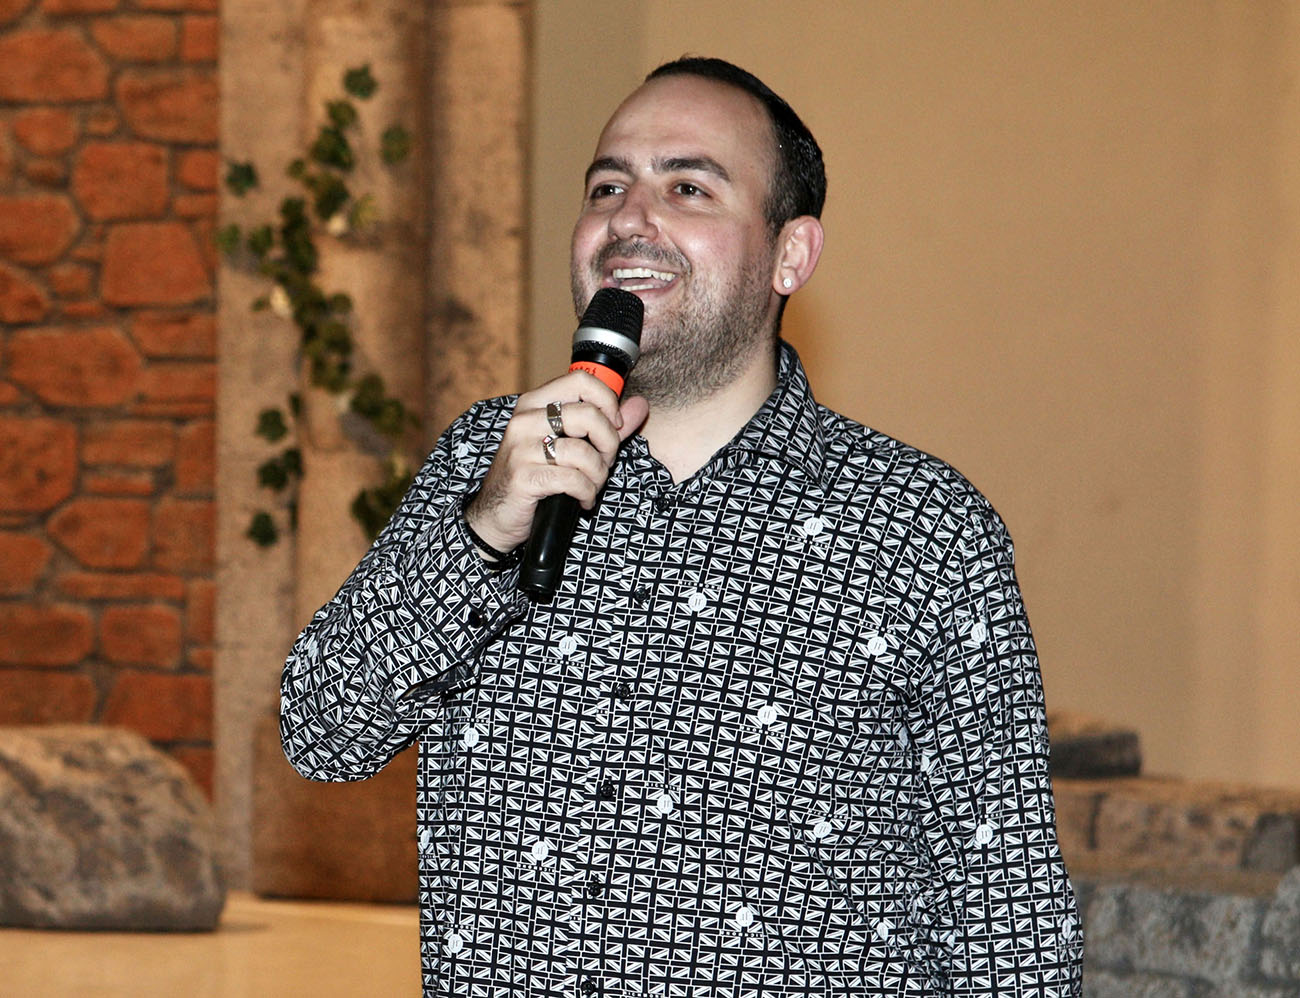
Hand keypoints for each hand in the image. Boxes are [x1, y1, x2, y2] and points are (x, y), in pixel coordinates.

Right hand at [465, 371, 647, 555]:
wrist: (496, 516)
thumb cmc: (535, 476)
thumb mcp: (569, 444)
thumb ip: (605, 425)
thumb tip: (640, 405)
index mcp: (534, 403)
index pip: (581, 380)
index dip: (608, 401)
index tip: (615, 424)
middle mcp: (524, 420)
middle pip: (589, 415)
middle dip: (608, 444)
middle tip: (604, 462)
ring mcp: (521, 448)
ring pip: (584, 452)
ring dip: (598, 475)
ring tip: (592, 485)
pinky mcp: (523, 477)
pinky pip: (573, 480)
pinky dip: (587, 493)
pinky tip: (582, 500)